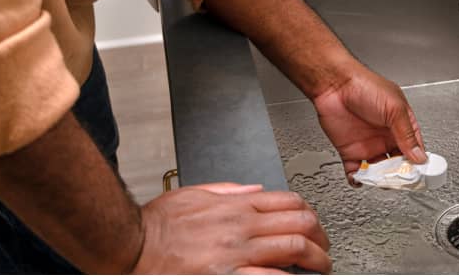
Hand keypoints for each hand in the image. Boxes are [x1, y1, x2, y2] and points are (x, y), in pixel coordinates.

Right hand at [132, 183, 330, 274]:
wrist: (132, 246)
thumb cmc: (157, 226)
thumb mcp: (194, 194)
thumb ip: (228, 192)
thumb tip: (255, 191)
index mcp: (234, 205)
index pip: (287, 202)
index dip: (309, 213)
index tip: (315, 226)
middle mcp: (241, 226)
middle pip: (298, 223)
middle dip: (320, 237)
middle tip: (325, 250)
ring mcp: (236, 253)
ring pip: (292, 247)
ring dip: (315, 259)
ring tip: (321, 269)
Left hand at [312, 63, 425, 180]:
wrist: (334, 84)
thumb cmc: (364, 85)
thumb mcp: (394, 107)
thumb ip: (407, 133)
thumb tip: (419, 156)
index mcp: (400, 123)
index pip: (414, 149)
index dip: (418, 164)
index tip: (419, 176)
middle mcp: (385, 136)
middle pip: (398, 165)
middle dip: (399, 176)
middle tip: (398, 181)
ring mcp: (368, 145)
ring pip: (379, 173)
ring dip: (380, 180)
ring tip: (379, 181)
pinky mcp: (350, 151)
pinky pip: (356, 172)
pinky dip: (358, 180)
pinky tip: (360, 179)